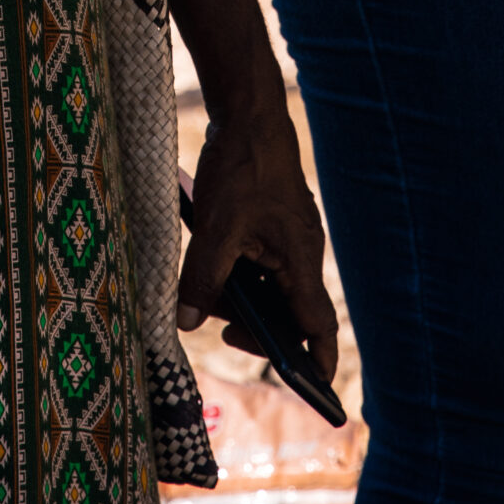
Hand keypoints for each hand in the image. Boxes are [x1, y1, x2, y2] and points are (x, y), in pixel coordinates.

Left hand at [177, 95, 337, 383]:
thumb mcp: (216, 228)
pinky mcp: (272, 221)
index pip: (316, 324)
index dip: (315, 361)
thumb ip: (202, 278)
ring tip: (205, 290)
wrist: (249, 112)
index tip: (316, 391)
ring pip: (268, 283)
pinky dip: (237, 269)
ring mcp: (288, 236)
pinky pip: (259, 260)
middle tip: (224, 331)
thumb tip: (186, 322)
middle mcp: (301, 252)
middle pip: (287, 309)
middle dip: (256, 326)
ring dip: (240, 294)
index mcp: (300, 260)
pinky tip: (209, 261)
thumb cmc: (242, 167)